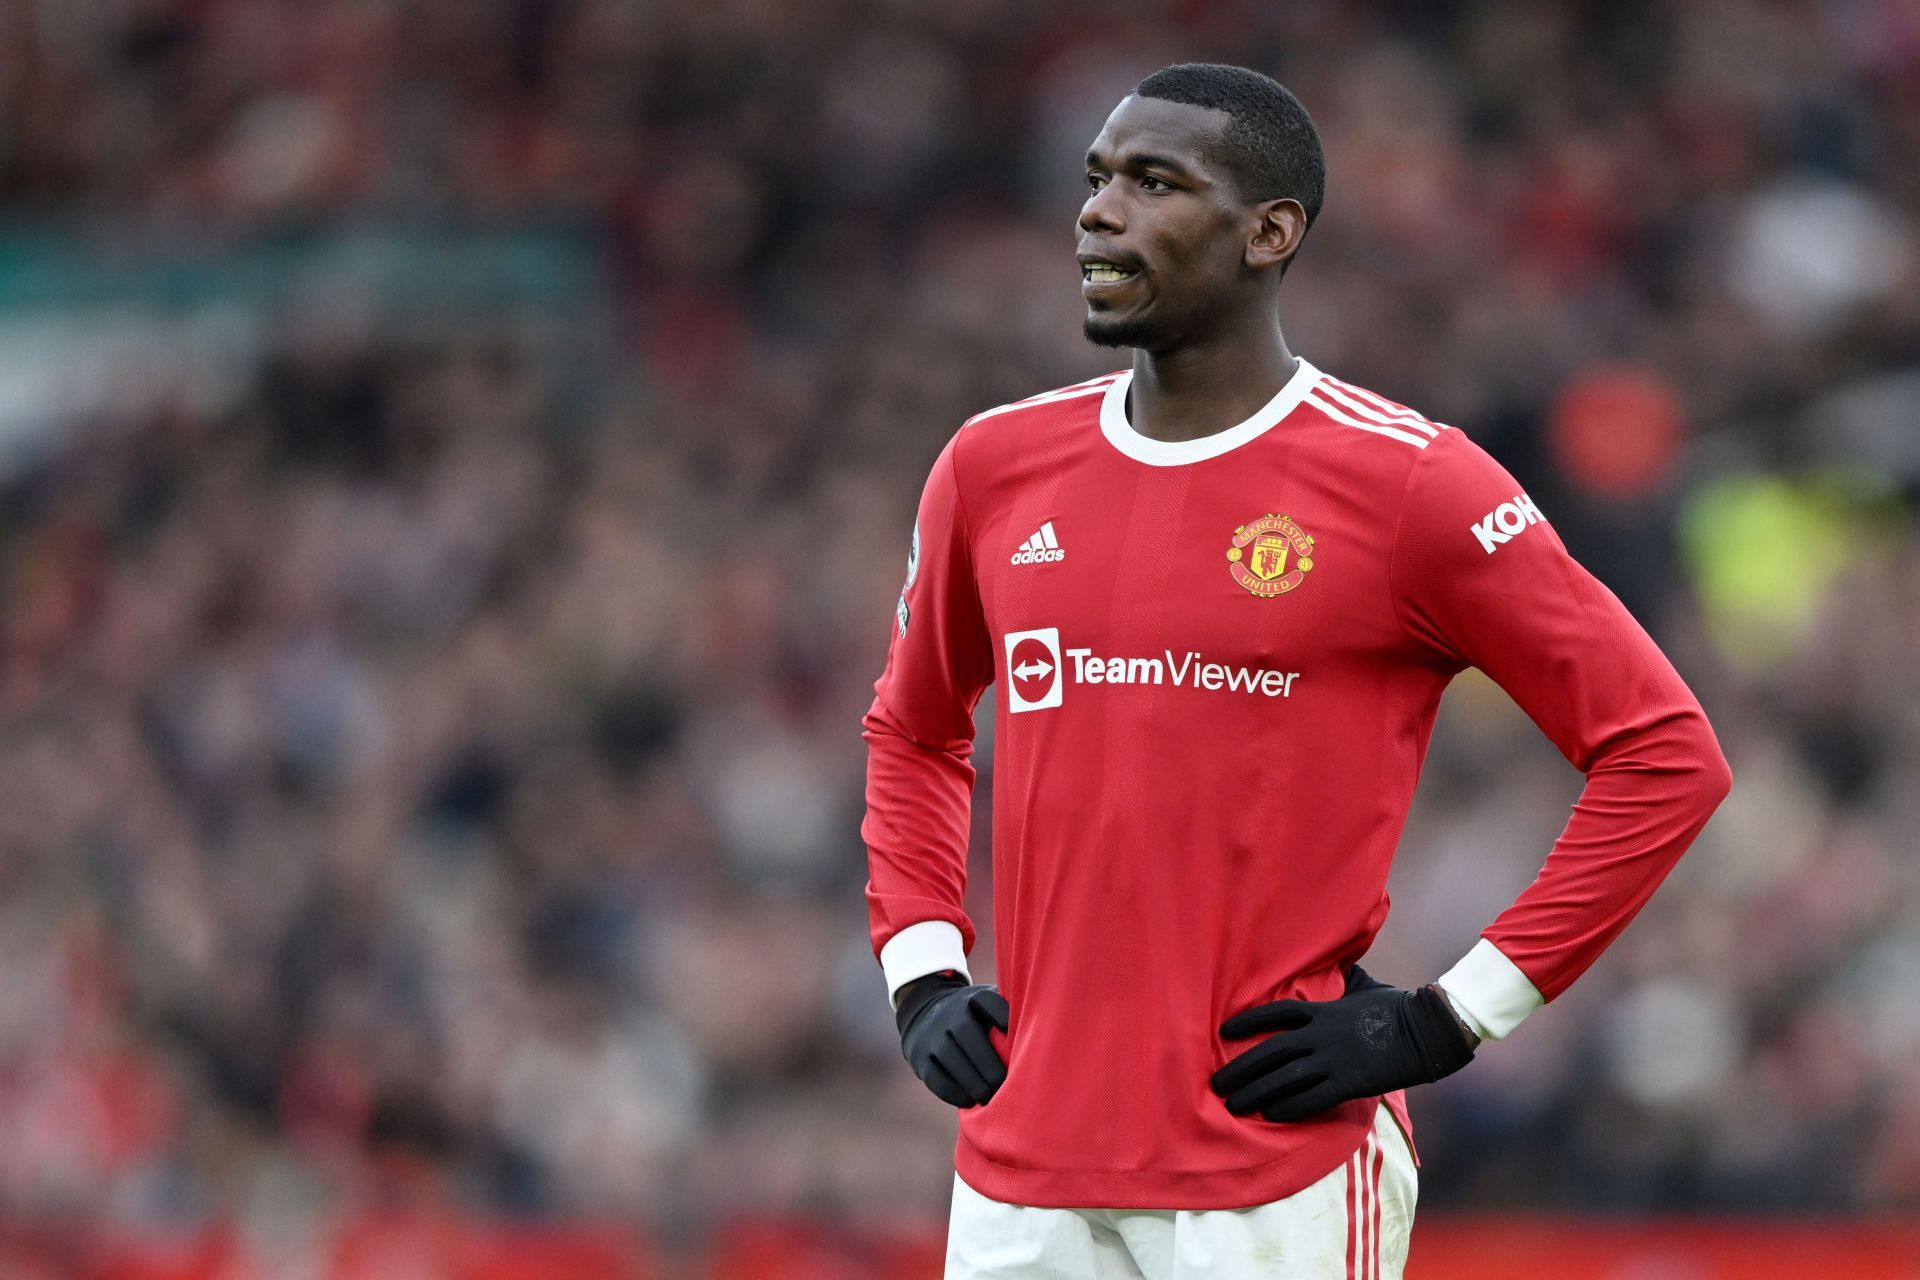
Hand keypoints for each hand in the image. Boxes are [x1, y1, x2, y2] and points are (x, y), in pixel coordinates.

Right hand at [895, 973, 1010, 1106]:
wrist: (924, 1013)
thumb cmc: (972, 1016)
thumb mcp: (986, 1003)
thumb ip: (1010, 1011)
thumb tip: (1043, 1032)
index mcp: (972, 999)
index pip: (986, 1002)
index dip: (1002, 1015)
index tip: (1013, 1034)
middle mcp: (949, 1015)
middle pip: (967, 1034)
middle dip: (988, 1063)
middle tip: (1004, 1084)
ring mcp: (931, 1036)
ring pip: (951, 1058)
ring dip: (973, 1082)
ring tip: (990, 1098)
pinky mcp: (920, 1060)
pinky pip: (936, 1078)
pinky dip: (954, 1093)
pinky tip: (970, 1101)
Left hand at [1210, 966, 1475, 1122]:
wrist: (1428, 1030)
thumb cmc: (1398, 1007)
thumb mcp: (1364, 988)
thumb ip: (1342, 984)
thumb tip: (1334, 969)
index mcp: (1324, 1011)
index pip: (1277, 1013)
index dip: (1249, 1021)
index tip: (1224, 1030)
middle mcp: (1321, 1035)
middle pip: (1271, 1051)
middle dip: (1241, 1068)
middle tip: (1218, 1084)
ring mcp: (1334, 1059)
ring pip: (1284, 1077)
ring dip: (1256, 1091)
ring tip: (1233, 1104)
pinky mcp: (1349, 1082)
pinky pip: (1312, 1098)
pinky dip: (1289, 1106)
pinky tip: (1270, 1114)